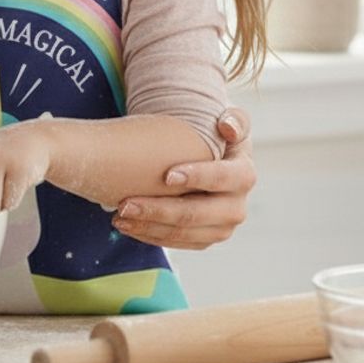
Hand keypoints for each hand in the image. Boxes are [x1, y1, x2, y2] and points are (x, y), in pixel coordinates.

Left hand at [111, 108, 256, 249]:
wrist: (212, 157)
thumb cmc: (214, 135)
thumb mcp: (230, 121)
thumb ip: (234, 119)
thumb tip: (227, 127)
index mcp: (244, 175)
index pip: (223, 178)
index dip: (197, 177)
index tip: (166, 175)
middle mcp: (236, 207)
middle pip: (197, 214)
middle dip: (159, 210)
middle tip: (125, 204)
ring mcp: (221, 227)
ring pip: (184, 234)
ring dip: (149, 227)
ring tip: (119, 217)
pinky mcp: (204, 238)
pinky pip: (177, 243)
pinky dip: (151, 235)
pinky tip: (127, 225)